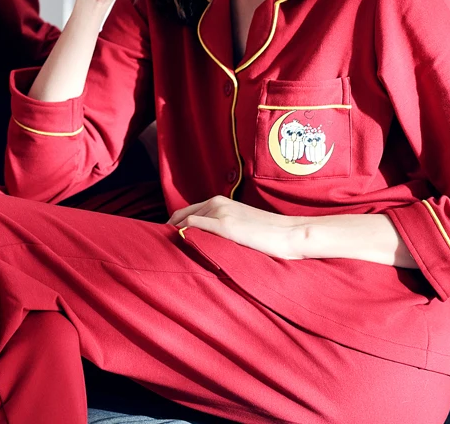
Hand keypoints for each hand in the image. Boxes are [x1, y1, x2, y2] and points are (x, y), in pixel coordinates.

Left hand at [169, 196, 305, 260]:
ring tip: (164, 249)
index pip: (185, 212)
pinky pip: (194, 226)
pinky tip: (178, 245)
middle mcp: (216, 203)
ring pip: (184, 220)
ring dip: (173, 233)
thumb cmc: (267, 233)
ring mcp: (219, 213)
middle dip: (169, 229)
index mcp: (219, 201)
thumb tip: (205, 240)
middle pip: (180, 215)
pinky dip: (182, 233)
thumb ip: (221, 225)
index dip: (173, 225)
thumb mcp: (239, 223)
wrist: (290, 233)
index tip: (165, 239)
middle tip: (159, 246)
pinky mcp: (225, 226)